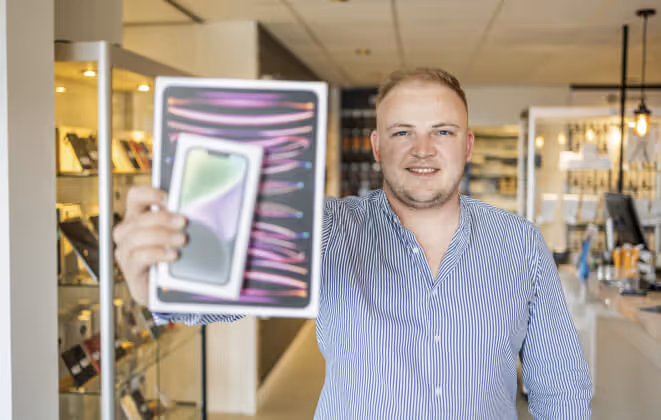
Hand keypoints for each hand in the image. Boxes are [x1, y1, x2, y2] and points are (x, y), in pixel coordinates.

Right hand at [113, 186, 186, 305]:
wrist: (164, 288)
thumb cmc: (170, 255)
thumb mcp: (174, 234)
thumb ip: (176, 220)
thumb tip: (191, 209)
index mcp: (136, 217)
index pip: (135, 196)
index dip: (150, 193)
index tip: (169, 199)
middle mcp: (126, 232)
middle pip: (139, 218)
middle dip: (163, 218)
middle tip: (183, 222)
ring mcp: (125, 251)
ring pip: (137, 237)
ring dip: (162, 236)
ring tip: (182, 240)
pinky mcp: (130, 269)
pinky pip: (139, 257)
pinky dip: (158, 253)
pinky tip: (173, 255)